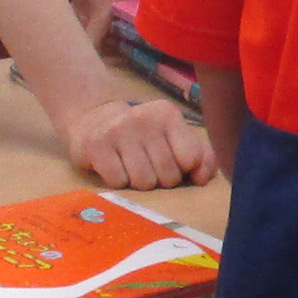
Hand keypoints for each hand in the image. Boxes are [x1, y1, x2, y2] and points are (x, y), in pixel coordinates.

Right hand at [66, 94, 209, 188]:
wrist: (94, 121)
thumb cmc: (142, 137)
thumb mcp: (174, 138)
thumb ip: (200, 156)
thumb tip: (202, 178)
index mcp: (168, 114)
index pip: (191, 158)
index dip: (182, 169)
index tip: (171, 162)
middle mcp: (143, 118)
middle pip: (168, 176)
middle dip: (160, 179)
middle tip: (147, 165)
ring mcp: (117, 131)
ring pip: (144, 182)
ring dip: (139, 183)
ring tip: (130, 166)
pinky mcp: (95, 147)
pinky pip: (119, 183)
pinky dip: (118, 182)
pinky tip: (114, 166)